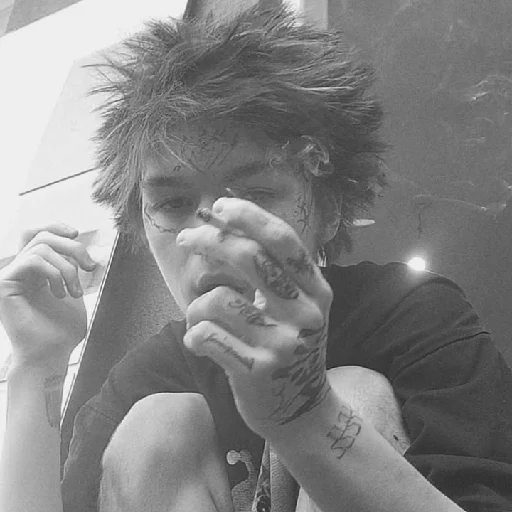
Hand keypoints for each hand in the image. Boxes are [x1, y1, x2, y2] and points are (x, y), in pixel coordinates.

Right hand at [0, 223, 96, 368]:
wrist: (51, 354)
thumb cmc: (63, 330)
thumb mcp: (74, 291)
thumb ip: (72, 267)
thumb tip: (78, 241)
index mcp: (34, 271)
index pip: (37, 234)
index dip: (56, 227)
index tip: (77, 234)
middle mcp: (19, 271)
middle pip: (42, 235)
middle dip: (73, 247)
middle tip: (90, 266)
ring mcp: (9, 277)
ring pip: (41, 247)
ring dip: (67, 268)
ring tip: (75, 291)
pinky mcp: (4, 284)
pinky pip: (31, 260)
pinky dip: (54, 273)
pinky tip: (59, 293)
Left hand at [182, 198, 333, 436]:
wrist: (301, 410)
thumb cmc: (289, 348)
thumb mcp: (296, 309)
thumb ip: (272, 274)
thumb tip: (223, 227)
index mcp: (317, 291)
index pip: (283, 241)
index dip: (250, 217)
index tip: (219, 207)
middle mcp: (305, 314)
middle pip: (249, 258)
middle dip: (209, 241)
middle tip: (186, 238)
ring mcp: (282, 344)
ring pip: (216, 301)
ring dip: (196, 307)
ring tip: (201, 320)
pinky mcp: (256, 370)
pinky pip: (204, 335)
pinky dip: (192, 335)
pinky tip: (201, 344)